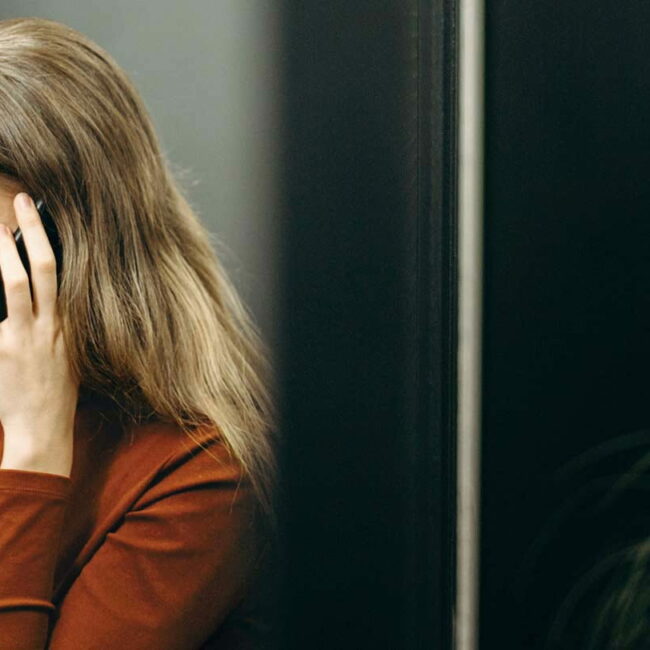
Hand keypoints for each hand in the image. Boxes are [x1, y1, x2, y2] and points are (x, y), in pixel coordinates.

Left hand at [0, 192, 77, 476]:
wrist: (44, 429)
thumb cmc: (57, 392)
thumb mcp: (68, 353)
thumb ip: (55, 324)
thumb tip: (41, 295)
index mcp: (65, 324)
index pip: (58, 272)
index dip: (44, 238)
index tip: (33, 211)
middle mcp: (46, 326)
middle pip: (36, 270)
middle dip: (26, 233)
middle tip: (16, 203)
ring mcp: (21, 339)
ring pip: (11, 286)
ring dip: (1, 256)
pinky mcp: (1, 353)